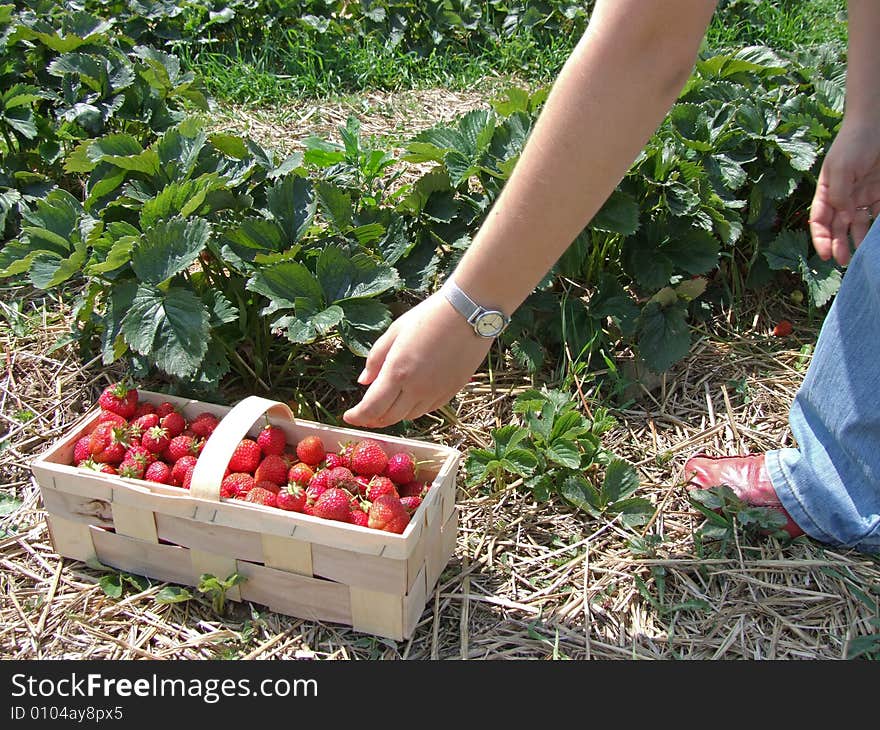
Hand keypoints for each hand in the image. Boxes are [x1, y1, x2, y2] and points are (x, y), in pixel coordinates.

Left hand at [342, 292, 493, 428]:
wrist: (469, 313)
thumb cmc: (429, 316)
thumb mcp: (394, 332)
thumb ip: (375, 359)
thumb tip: (363, 382)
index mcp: (397, 372)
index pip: (372, 408)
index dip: (358, 416)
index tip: (349, 416)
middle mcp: (416, 388)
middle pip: (389, 418)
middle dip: (373, 419)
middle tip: (364, 414)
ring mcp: (436, 392)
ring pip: (409, 416)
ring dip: (394, 414)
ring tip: (386, 405)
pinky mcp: (451, 392)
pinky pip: (427, 409)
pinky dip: (413, 409)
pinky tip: (409, 398)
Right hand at [809, 119, 879, 264]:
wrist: (879, 122)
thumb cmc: (855, 142)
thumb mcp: (841, 168)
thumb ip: (838, 194)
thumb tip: (839, 217)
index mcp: (826, 191)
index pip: (819, 220)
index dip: (821, 239)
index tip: (826, 255)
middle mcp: (843, 197)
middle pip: (839, 226)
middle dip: (840, 245)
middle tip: (844, 262)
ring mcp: (863, 195)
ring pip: (859, 224)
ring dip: (859, 240)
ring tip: (863, 255)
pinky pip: (878, 214)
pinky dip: (877, 227)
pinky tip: (877, 238)